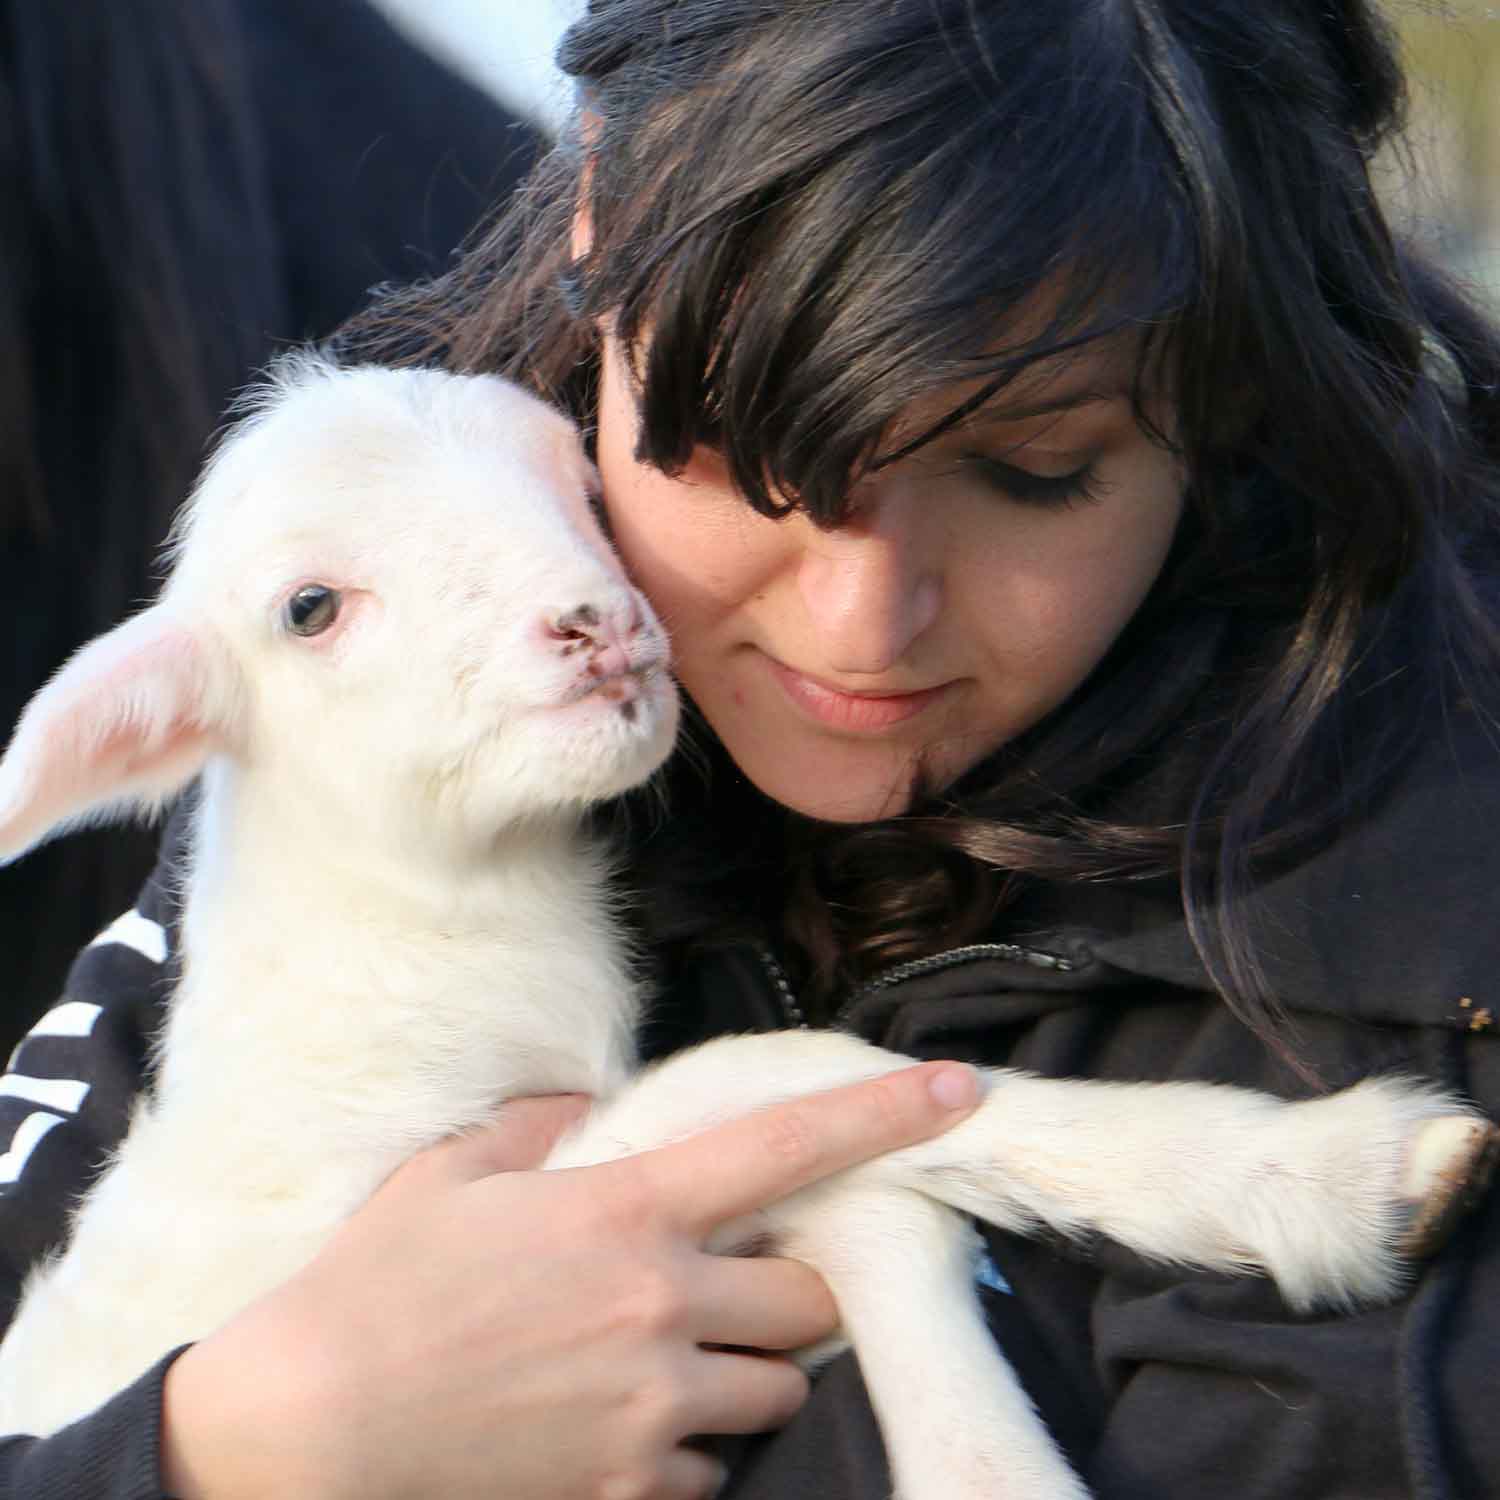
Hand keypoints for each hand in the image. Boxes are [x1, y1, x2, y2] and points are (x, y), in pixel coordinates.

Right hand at [160, 1060, 979, 1499]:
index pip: (784, 1146)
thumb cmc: (378, 1283)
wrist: (311, 1428)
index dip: (884, 1116)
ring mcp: (652, 1407)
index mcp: (625, 1211)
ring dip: (744, 1371)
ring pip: (773, 1389)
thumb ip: (542, 1128)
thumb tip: (593, 1112)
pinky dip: (689, 1443)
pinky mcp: (631, 1489)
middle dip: (799, 1292)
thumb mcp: (453, 1173)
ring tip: (665, 1360)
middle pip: (812, 1301)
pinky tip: (620, 1423)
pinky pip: (712, 1465)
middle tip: (744, 1283)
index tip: (958, 1090)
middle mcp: (660, 1306)